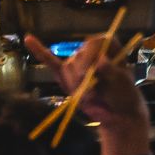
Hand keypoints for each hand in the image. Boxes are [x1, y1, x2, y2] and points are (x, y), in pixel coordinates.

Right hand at [26, 30, 151, 154]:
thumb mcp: (124, 83)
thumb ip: (112, 72)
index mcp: (108, 46)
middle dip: (86, 75)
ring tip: (91, 95)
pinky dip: (39, 51)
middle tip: (96, 90)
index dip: (94, 57)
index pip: (94, 42)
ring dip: (77, 85)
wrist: (118, 115)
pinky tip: (28, 39)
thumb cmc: (125, 96)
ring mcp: (77, 63)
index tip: (98, 71)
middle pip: (80, 56)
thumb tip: (101, 61)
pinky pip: (51, 62)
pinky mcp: (66, 75)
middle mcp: (90, 51)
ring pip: (69, 68)